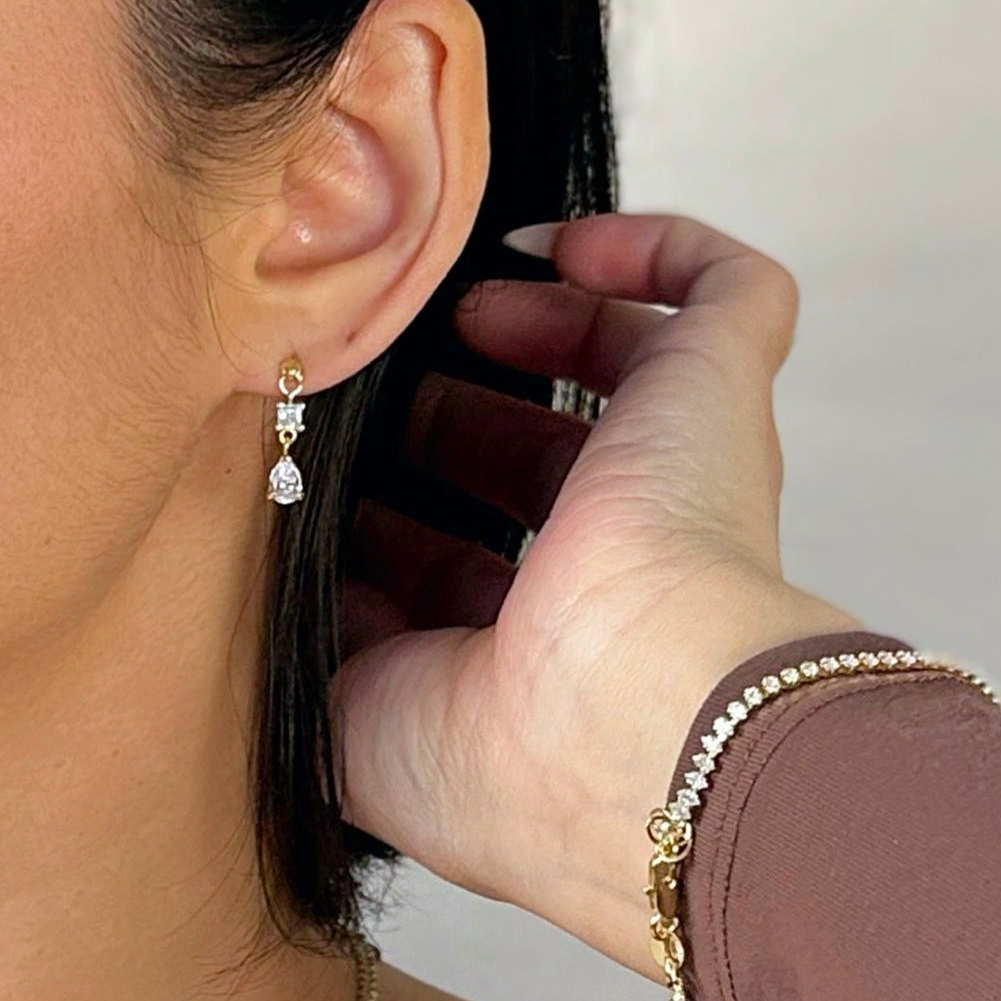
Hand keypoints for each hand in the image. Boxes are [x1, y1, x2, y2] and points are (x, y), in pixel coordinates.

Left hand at [332, 211, 859, 978]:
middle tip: (376, 392)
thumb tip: (270, 563)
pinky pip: (730, 291)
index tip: (316, 487)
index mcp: (532, 648)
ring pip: (630, 371)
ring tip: (463, 308)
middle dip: (448, 420)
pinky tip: (562, 242)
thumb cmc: (491, 757)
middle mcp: (617, 562)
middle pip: (534, 461)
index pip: (464, 564)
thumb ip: (306, 641)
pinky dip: (657, 249)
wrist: (622, 727)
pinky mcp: (724, 394)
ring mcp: (681, 473)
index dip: (394, 523)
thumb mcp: (348, 720)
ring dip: (541, 323)